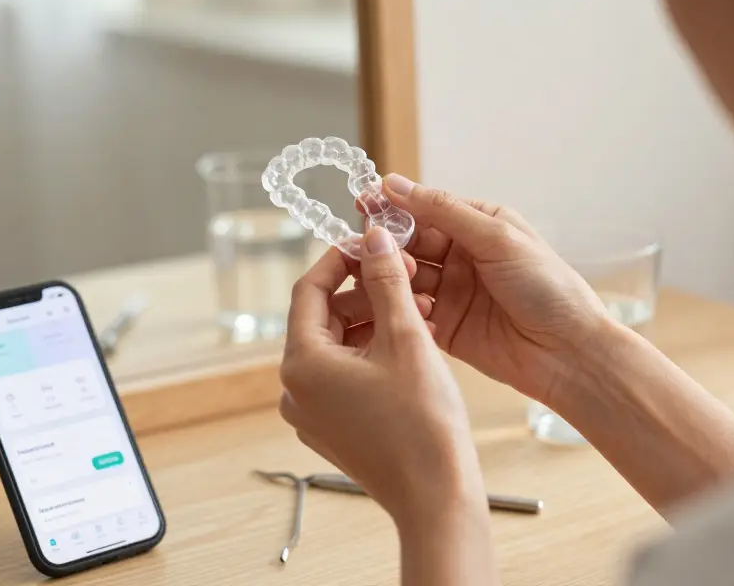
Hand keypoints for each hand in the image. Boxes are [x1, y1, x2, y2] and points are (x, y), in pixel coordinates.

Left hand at [279, 228, 486, 527]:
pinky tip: (413, 345)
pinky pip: (345, 377)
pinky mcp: (332, 429)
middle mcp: (295, 390)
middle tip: (406, 277)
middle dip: (366, 294)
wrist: (437, 497)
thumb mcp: (406, 337)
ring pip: (338, 347)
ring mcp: (312, 414)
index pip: (308, 289)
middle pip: (323, 318)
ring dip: (374, 323)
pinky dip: (373, 355)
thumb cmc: (422, 423)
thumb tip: (373, 236)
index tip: (370, 244)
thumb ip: (386, 281)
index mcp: (301, 364)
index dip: (339, 259)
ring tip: (420, 311)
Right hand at [369, 174, 618, 406]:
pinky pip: (411, 311)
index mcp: (479, 226)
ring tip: (391, 279)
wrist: (569, 352)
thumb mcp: (497, 238)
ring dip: (393, 275)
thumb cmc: (547, 288)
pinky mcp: (445, 327)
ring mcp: (452, 292)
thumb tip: (395, 184)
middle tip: (369, 248)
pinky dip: (401, 308)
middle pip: (410, 242)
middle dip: (389, 244)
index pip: (426, 208)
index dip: (394, 206)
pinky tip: (402, 308)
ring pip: (405, 277)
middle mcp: (462, 256)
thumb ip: (443, 211)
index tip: (363, 204)